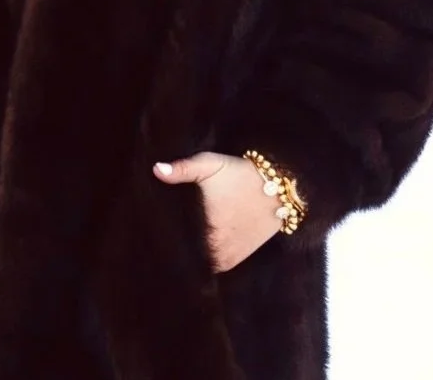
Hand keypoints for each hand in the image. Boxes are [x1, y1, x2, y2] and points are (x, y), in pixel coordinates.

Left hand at [153, 151, 280, 271]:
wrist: (277, 188)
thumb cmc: (239, 174)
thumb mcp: (210, 164)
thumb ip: (182, 169)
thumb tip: (156, 170)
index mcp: (206, 228)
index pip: (177, 245)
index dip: (165, 242)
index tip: (155, 237)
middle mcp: (218, 247)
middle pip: (189, 256)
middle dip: (177, 250)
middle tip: (162, 242)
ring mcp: (229, 254)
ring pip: (204, 264)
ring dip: (194, 258)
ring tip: (180, 247)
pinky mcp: (240, 256)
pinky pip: (218, 266)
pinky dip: (209, 262)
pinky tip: (200, 251)